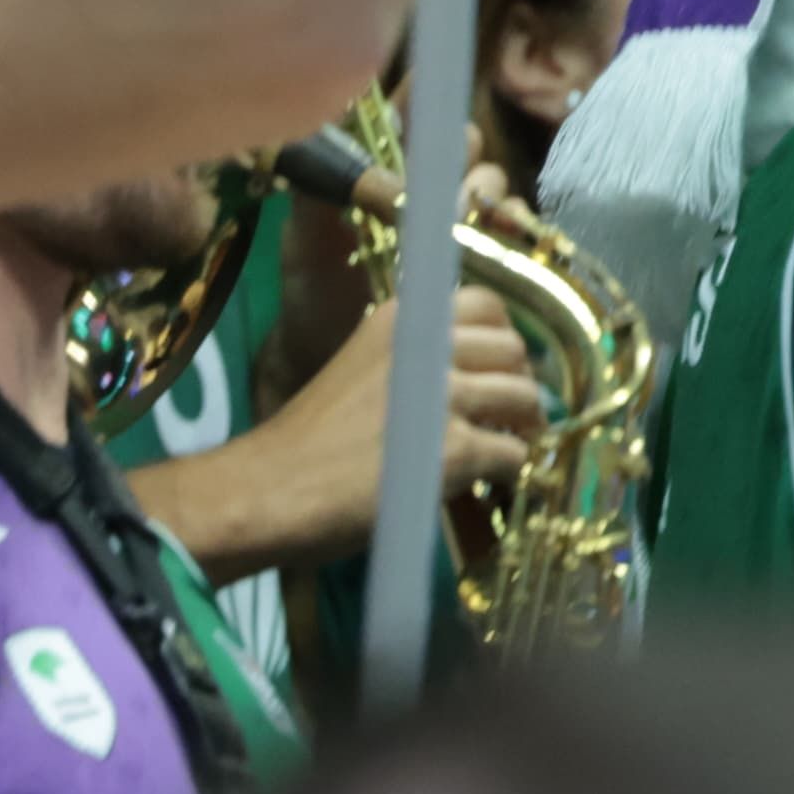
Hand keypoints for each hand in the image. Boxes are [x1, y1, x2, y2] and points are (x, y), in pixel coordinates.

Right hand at [260, 262, 549, 515]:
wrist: (268, 489)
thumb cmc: (305, 441)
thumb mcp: (360, 370)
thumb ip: (411, 362)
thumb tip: (469, 376)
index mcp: (401, 320)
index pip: (485, 304)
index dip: (503, 338)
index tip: (498, 367)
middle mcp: (427, 346)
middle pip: (513, 349)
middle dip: (521, 382)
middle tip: (510, 414)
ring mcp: (443, 397)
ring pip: (524, 397)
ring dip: (524, 426)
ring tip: (505, 448)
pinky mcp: (453, 450)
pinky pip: (513, 453)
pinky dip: (510, 469)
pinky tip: (490, 483)